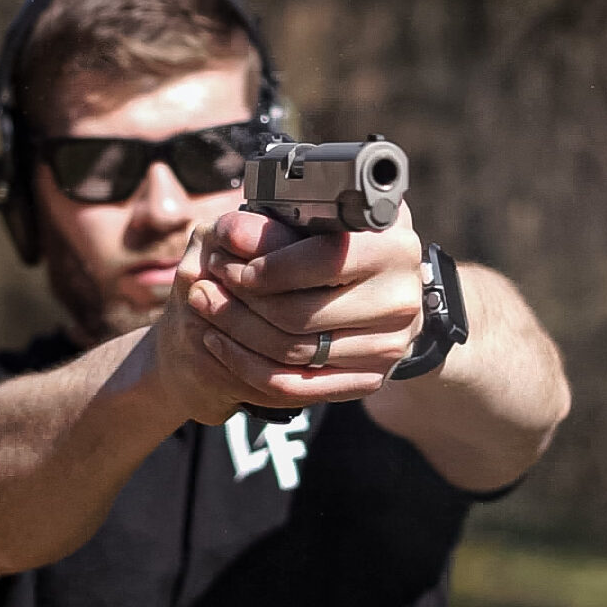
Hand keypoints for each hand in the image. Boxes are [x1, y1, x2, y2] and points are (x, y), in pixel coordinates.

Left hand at [185, 203, 425, 406]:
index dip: (266, 265)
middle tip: (206, 284)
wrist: (382, 291)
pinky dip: (246, 365)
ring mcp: (388, 347)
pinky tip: (220, 343)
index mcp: (394, 249)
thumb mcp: (318, 222)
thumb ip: (276, 224)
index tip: (228, 258)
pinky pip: (294, 385)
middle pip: (299, 313)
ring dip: (235, 330)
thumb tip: (231, 232)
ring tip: (205, 305)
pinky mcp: (369, 380)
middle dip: (239, 300)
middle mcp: (400, 301)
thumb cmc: (343, 244)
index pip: (323, 261)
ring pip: (291, 351)